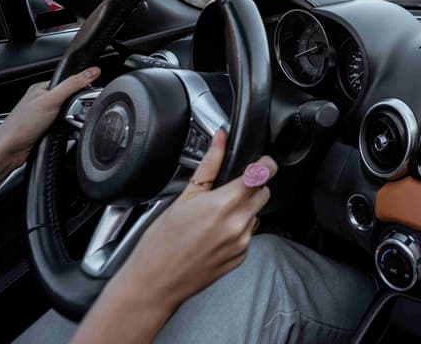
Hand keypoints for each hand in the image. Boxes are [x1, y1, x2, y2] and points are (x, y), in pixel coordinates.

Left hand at [0, 67, 100, 190]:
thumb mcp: (51, 100)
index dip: (80, 88)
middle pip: (70, 100)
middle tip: (71, 114)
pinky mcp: (46, 130)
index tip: (85, 96)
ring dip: (71, 121)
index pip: (69, 82)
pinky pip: (64, 127)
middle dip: (76, 108)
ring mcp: (43, 116)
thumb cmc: (20, 125)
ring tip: (63, 125)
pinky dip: (67, 131)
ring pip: (68, 115)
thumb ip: (73, 85)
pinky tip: (62, 134)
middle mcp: (42, 101)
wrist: (8, 151)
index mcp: (41, 88)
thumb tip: (92, 71)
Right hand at [104, 130, 276, 315]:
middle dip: (252, 186)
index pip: (263, 175)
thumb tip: (220, 139)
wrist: (156, 281)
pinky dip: (238, 229)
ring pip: (256, 214)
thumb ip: (209, 164)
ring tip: (215, 215)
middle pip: (263, 193)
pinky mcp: (241, 257)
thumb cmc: (163, 241)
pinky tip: (215, 233)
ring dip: (244, 209)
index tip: (259, 162)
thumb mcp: (185, 196)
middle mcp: (238, 224)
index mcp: (225, 204)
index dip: (264, 164)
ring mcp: (242, 243)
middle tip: (228, 189)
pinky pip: (248, 234)